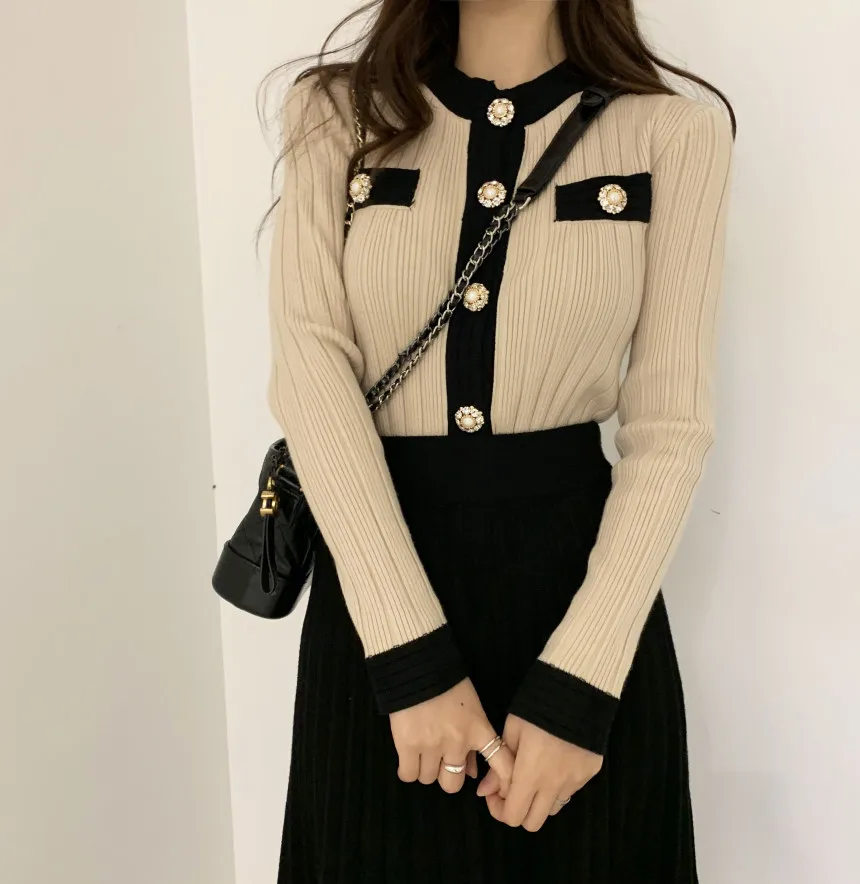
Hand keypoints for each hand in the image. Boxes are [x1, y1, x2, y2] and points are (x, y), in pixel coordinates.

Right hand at [390, 678, 514, 794]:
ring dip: (426, 769)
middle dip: (447, 775)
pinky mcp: (408, 745)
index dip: (503, 784)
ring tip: (422, 751)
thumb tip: (474, 774)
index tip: (496, 793)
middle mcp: (457, 743)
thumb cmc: (447, 682)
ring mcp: (431, 746)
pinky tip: (408, 758)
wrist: (418, 665)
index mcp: (479, 730)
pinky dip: (408, 769)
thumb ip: (474, 740)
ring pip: (429, 779)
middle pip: (453, 784)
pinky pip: (408, 775)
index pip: (501, 764)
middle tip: (440, 760)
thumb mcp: (471, 707)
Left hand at [476, 714, 602, 831]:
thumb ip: (499, 766)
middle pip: (533, 822)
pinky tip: (554, 764)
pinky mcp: (589, 773)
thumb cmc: (536, 709)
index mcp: (531, 775)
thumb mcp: (511, 731)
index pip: (513, 815)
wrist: (577, 691)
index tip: (493, 791)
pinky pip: (570, 792)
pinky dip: (558, 787)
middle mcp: (554, 785)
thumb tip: (486, 790)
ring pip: (552, 809)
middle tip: (511, 788)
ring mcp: (575, 782)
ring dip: (539, 801)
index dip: (498, 808)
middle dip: (518, 810)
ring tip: (534, 776)